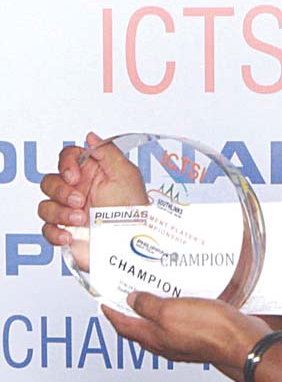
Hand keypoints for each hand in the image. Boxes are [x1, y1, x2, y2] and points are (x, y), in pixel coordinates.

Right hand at [38, 132, 146, 260]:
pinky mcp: (67, 233)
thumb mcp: (127, 175)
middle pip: (49, 181)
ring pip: (45, 206)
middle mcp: (80, 192)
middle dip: (61, 191)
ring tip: (81, 218)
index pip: (66, 158)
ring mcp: (71, 213)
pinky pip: (46, 230)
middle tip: (80, 200)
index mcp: (93, 175)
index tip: (74, 176)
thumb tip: (90, 137)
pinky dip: (54, 233)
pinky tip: (70, 235)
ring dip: (60, 212)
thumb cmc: (136, 210)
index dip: (65, 164)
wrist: (135, 244)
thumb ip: (107, 152)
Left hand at [101, 292, 269, 372]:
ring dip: (155, 311)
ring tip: (154, 292)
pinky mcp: (203, 335)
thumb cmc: (210, 331)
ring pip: (163, 327)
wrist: (243, 342)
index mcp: (154, 337)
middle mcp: (167, 343)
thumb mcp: (170, 310)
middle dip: (131, 313)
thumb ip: (148, 305)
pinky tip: (184, 300)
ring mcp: (186, 341)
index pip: (124, 326)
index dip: (112, 314)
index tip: (104, 304)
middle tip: (125, 296)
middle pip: (141, 329)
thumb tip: (133, 300)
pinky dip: (177, 311)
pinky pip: (183, 323)